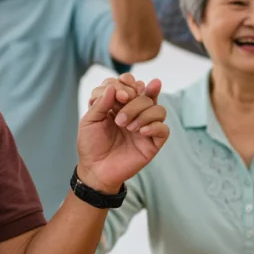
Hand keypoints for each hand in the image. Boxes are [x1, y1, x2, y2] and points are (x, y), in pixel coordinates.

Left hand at [77, 73, 169, 192]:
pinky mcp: (153, 142)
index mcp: (119, 104)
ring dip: (143, 114)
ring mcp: (146, 126)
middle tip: (119, 119)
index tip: (119, 96)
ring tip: (127, 127)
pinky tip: (141, 132)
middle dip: (133, 103)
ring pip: (158, 109)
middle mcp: (135, 112)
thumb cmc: (91, 144)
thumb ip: (100, 102)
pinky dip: (154, 127)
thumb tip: (114, 86)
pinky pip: (164, 129)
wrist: (95, 169)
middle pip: (145, 95)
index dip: (126, 84)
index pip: (130, 84)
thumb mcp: (89, 120)